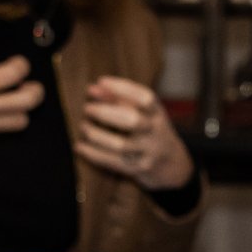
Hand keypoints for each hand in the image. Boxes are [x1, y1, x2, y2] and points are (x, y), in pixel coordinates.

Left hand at [76, 76, 193, 191]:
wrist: (172, 165)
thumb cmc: (149, 131)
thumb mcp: (143, 114)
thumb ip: (118, 99)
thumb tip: (92, 89)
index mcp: (158, 114)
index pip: (145, 98)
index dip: (123, 88)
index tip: (101, 81)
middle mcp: (156, 132)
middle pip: (133, 120)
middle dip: (106, 113)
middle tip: (87, 107)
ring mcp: (149, 152)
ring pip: (121, 145)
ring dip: (97, 135)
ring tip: (83, 126)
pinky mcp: (139, 169)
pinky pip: (114, 162)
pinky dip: (94, 154)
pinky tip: (79, 146)